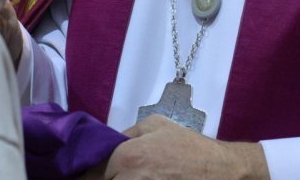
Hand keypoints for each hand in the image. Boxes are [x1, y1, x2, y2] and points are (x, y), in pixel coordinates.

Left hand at [87, 115, 266, 179]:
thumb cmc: (188, 146)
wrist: (220, 170)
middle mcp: (127, 179)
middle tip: (105, 174)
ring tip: (129, 176)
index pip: (89, 171)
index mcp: (126, 156)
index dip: (84, 173)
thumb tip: (107, 144)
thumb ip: (127, 133)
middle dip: (104, 179)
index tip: (79, 173)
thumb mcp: (157, 124)